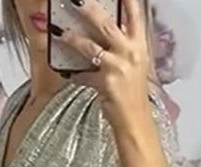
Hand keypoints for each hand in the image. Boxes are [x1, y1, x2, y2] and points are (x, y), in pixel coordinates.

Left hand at [52, 0, 151, 128]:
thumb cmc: (133, 92)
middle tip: (75, 0)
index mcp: (139, 45)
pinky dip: (74, 75)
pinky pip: (83, 75)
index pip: (134, 14)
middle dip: (88, 9)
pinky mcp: (105, 83)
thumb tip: (105, 29)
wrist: (135, 120)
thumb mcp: (135, 63)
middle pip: (106, 24)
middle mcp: (130, 52)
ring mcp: (118, 67)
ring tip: (60, 33)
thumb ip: (124, 44)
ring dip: (73, 39)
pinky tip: (68, 74)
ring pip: (90, 46)